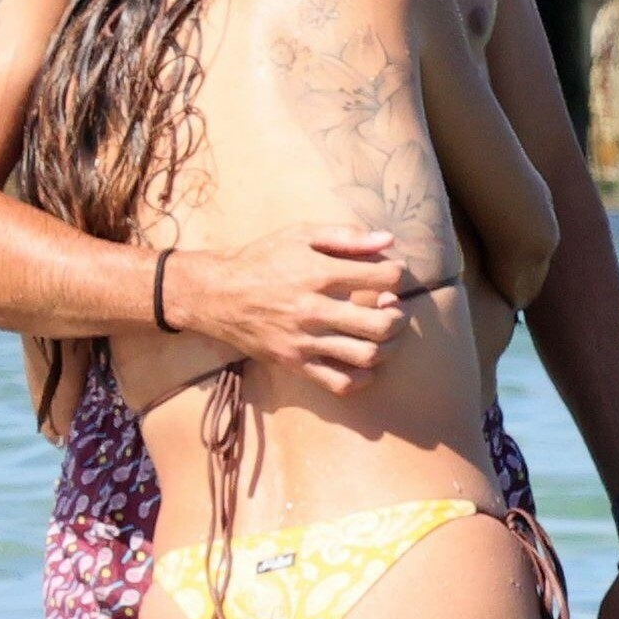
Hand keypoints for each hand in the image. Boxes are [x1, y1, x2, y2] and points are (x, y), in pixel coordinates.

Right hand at [173, 224, 408, 395]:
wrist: (218, 294)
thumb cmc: (262, 259)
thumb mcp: (300, 235)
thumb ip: (346, 236)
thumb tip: (387, 240)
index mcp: (319, 273)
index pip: (383, 278)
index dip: (397, 274)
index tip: (392, 274)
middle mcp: (314, 310)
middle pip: (382, 324)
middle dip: (400, 316)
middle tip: (396, 309)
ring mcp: (305, 341)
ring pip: (366, 356)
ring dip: (388, 347)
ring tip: (384, 335)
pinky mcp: (295, 363)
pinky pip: (339, 383)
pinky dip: (362, 378)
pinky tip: (364, 363)